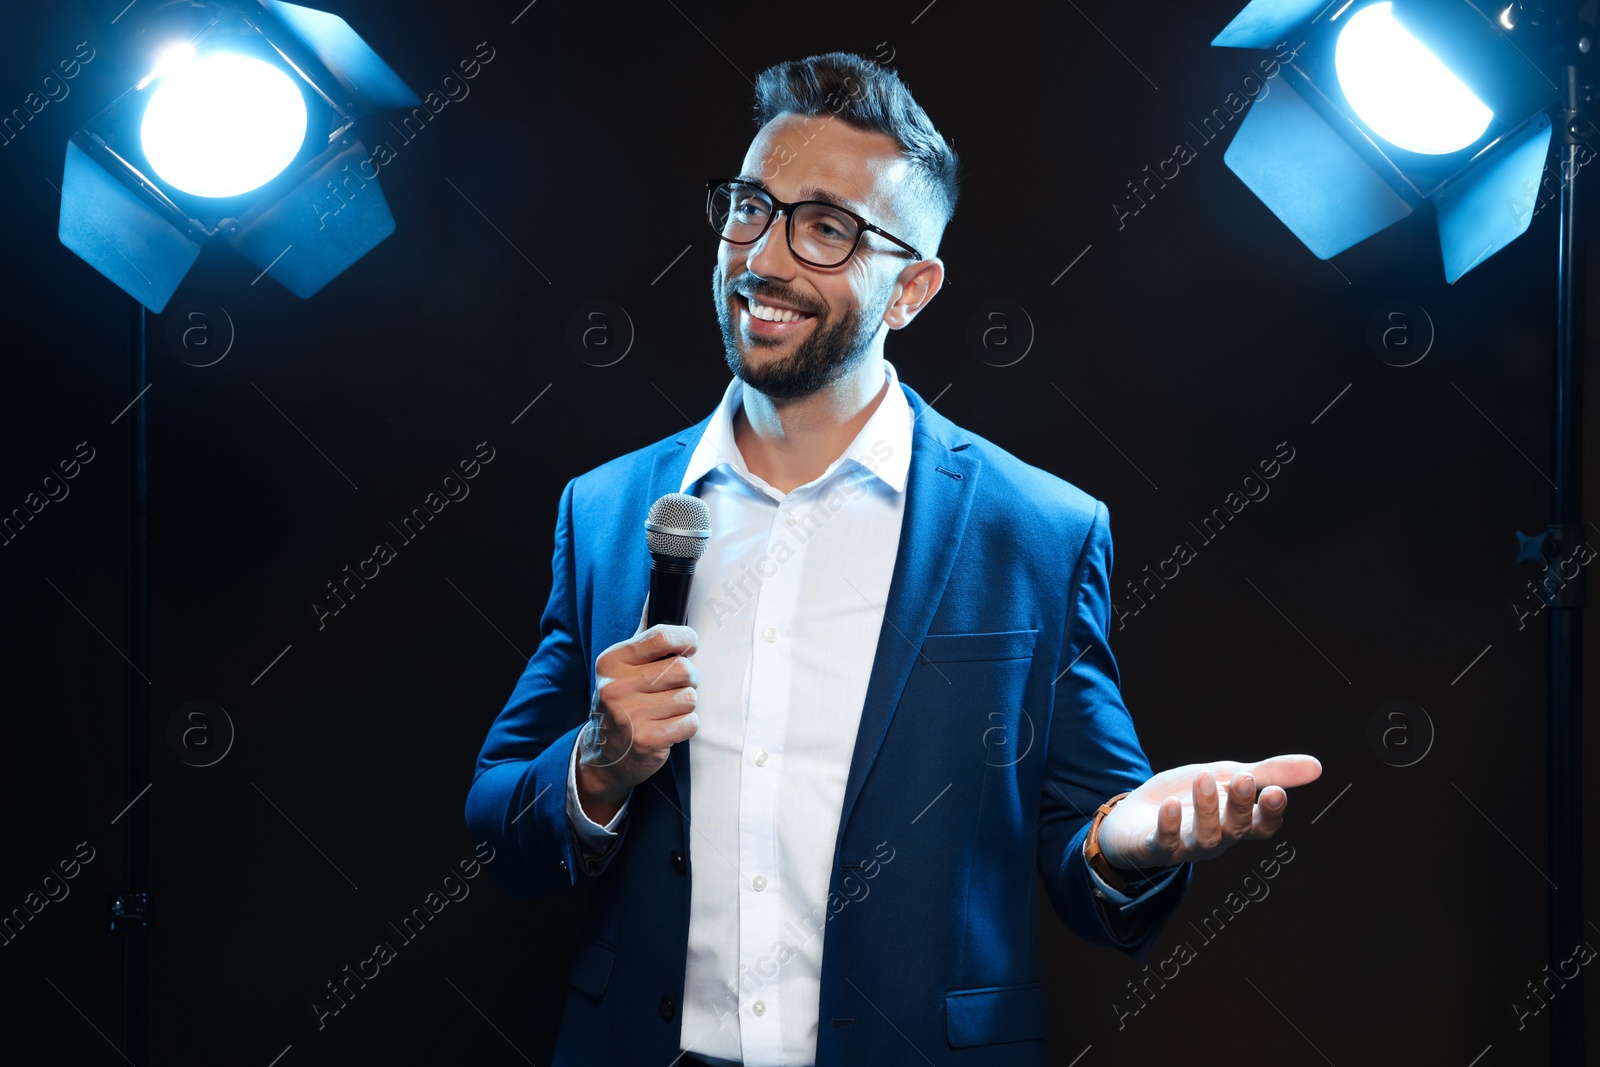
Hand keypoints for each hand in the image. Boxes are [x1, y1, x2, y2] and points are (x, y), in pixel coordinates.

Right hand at [576, 624, 700, 822]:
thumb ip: (644, 635)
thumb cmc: (625, 701)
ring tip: (666, 709)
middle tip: (674, 687)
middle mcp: (616, 687)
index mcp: (612, 661)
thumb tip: (657, 595)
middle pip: (683, 669)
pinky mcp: (646, 741)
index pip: (661, 636)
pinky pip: (690, 723)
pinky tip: (668, 727)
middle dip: (689, 679)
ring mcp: (629, 716)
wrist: (607, 753)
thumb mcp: (624, 666)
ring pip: (690, 698)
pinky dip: (686, 725)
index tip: (690, 646)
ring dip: (686, 705)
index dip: (686, 639)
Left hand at [1096, 754, 1321, 873]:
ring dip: (1206, 809)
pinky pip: (1165, 843)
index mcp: (1236, 823)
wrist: (1135, 814)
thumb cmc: (1187, 797)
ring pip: (1204, 837)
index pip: (1262, 826)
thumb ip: (1269, 773)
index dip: (1270, 813)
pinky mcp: (1155, 848)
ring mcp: (1186, 846)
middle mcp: (1216, 838)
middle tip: (1242, 779)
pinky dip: (1169, 826)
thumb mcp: (1227, 777)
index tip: (1274, 791)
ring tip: (1203, 778)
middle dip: (1239, 806)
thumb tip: (1317, 766)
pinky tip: (1170, 806)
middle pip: (1235, 829)